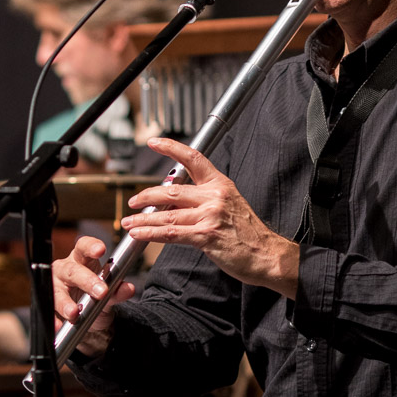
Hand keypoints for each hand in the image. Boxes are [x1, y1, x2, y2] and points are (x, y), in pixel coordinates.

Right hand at [52, 236, 134, 355]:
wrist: (88, 315)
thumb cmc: (97, 293)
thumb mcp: (110, 293)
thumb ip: (118, 290)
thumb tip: (128, 289)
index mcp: (82, 258)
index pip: (84, 246)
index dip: (91, 246)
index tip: (101, 250)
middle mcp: (66, 268)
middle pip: (73, 270)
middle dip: (87, 281)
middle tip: (101, 292)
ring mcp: (55, 285)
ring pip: (57, 290)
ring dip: (65, 302)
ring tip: (75, 313)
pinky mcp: (49, 302)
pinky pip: (49, 310)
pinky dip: (54, 319)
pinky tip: (59, 326)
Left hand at [123, 137, 298, 298]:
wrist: (267, 254)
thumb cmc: (248, 232)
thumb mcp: (230, 203)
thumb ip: (205, 197)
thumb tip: (175, 195)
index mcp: (220, 184)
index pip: (193, 158)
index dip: (171, 148)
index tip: (154, 142)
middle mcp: (214, 196)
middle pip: (172, 190)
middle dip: (147, 195)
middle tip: (133, 201)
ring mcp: (210, 216)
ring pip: (167, 214)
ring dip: (144, 218)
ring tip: (130, 221)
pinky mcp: (206, 236)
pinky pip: (171, 233)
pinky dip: (151, 233)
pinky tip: (140, 233)